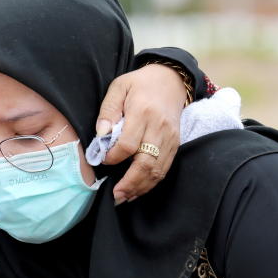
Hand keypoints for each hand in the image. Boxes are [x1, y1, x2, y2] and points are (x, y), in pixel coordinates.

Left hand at [95, 63, 186, 203]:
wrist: (170, 80)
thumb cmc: (139, 84)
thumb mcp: (118, 88)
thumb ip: (107, 111)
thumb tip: (101, 135)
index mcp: (143, 112)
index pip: (128, 144)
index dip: (114, 157)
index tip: (103, 159)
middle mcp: (159, 127)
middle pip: (145, 162)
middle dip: (129, 183)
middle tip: (114, 196)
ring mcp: (170, 137)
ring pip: (157, 170)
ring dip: (140, 187)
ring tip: (123, 198)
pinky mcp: (176, 144)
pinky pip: (165, 168)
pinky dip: (151, 183)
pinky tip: (137, 190)